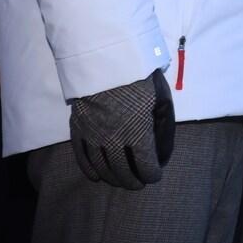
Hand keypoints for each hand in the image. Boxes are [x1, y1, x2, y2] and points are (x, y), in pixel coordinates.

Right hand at [68, 69, 174, 189]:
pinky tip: (96, 176)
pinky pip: (81, 156)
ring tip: (120, 181)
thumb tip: (164, 150)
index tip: (155, 175)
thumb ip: (164, 126)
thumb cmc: (140, 78)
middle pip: (122, 170)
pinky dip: (89, 169)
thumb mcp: (162, 99)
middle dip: (132, 180)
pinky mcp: (78, 128)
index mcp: (138, 133)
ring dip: (112, 177)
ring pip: (102, 166)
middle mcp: (113, 140)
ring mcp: (93, 135)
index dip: (152, 174)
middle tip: (138, 183)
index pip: (146, 165)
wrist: (107, 59)